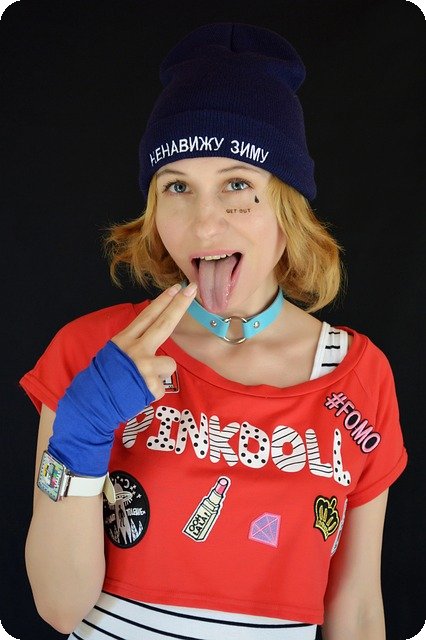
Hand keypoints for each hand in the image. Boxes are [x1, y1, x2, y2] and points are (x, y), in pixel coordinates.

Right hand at [111, 282, 196, 399]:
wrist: (91, 403)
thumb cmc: (105, 379)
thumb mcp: (114, 353)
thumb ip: (134, 342)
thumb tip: (154, 332)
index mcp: (124, 340)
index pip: (147, 316)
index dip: (163, 302)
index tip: (176, 288)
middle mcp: (134, 349)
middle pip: (164, 324)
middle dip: (179, 305)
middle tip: (192, 289)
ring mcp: (143, 366)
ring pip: (170, 364)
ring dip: (160, 375)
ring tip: (142, 381)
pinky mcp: (149, 385)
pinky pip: (161, 388)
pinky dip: (152, 393)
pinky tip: (138, 394)